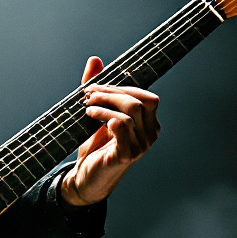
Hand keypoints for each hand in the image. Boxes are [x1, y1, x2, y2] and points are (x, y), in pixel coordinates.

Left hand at [60, 56, 160, 207]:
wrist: (86, 178)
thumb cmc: (95, 147)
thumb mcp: (97, 114)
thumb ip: (98, 89)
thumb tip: (95, 59)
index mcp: (149, 125)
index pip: (148, 97)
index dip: (123, 87)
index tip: (98, 85)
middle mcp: (150, 135)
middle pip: (140, 100)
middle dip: (111, 91)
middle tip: (88, 92)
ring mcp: (141, 146)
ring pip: (130, 110)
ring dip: (104, 102)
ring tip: (86, 104)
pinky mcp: (126, 155)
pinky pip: (120, 125)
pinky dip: (102, 115)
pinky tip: (89, 116)